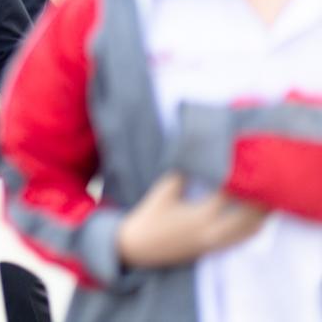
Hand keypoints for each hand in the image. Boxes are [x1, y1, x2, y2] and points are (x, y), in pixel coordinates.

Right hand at [117, 173, 268, 267]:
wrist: (140, 247)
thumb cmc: (151, 216)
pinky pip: (243, 239)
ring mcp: (216, 243)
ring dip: (262, 215)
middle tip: (267, 180)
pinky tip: (256, 215)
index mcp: (200, 216)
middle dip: (260, 199)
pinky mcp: (215, 249)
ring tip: (268, 196)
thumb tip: (201, 160)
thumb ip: (185, 174)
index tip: (248, 165)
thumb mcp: (165, 190)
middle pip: (249, 216)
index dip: (241, 181)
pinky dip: (254, 226)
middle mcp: (213, 232)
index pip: (230, 196)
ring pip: (250, 230)